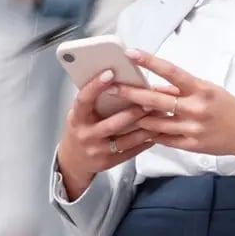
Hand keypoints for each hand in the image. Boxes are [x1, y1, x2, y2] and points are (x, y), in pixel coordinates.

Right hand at [56, 70, 156, 199]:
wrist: (73, 161)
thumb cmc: (80, 130)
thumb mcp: (80, 114)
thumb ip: (93, 101)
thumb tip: (115, 78)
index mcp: (77, 119)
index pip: (84, 100)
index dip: (95, 86)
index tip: (110, 73)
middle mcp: (86, 135)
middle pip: (112, 123)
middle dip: (133, 112)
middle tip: (150, 100)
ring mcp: (97, 151)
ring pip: (127, 140)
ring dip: (146, 127)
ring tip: (160, 115)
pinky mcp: (109, 162)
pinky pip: (131, 151)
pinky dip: (145, 142)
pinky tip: (156, 132)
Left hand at [108, 49, 234, 174]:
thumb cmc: (227, 107)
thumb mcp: (208, 90)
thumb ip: (182, 88)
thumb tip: (156, 86)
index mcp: (201, 89)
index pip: (171, 72)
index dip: (150, 62)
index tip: (131, 54)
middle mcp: (196, 108)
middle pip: (157, 99)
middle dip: (132, 92)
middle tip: (111, 86)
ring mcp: (192, 129)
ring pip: (156, 122)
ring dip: (136, 116)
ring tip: (118, 110)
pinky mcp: (190, 145)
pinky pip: (163, 139)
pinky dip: (150, 132)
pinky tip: (137, 128)